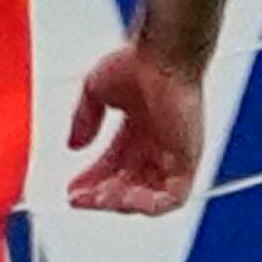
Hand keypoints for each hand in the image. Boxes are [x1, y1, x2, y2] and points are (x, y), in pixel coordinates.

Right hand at [61, 42, 206, 214]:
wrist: (163, 56)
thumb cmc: (138, 62)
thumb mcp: (96, 92)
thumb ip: (85, 119)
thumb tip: (74, 145)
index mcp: (139, 130)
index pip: (115, 166)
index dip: (93, 181)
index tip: (73, 191)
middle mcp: (158, 145)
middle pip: (129, 185)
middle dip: (102, 196)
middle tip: (80, 199)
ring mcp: (174, 154)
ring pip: (149, 197)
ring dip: (121, 203)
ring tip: (98, 200)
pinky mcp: (188, 160)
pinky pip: (173, 197)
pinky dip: (148, 205)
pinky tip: (124, 201)